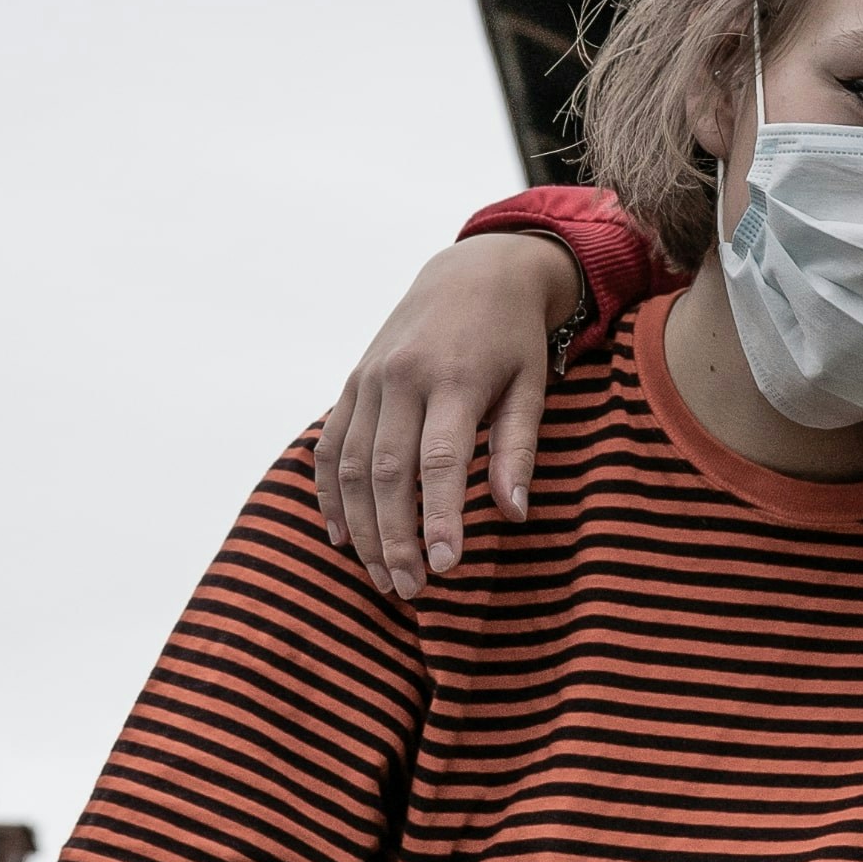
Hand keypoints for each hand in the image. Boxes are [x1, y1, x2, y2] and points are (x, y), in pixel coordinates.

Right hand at [317, 232, 581, 597]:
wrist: (474, 271)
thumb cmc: (513, 337)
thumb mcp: (532, 385)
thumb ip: (518, 450)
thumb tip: (514, 515)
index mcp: (454, 378)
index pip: (439, 461)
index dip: (439, 517)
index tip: (445, 567)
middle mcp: (401, 378)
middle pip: (386, 472)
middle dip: (395, 537)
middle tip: (410, 590)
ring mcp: (370, 379)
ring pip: (352, 466)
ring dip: (363, 527)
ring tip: (382, 576)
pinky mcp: (353, 382)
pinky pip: (331, 445)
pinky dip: (330, 493)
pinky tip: (342, 536)